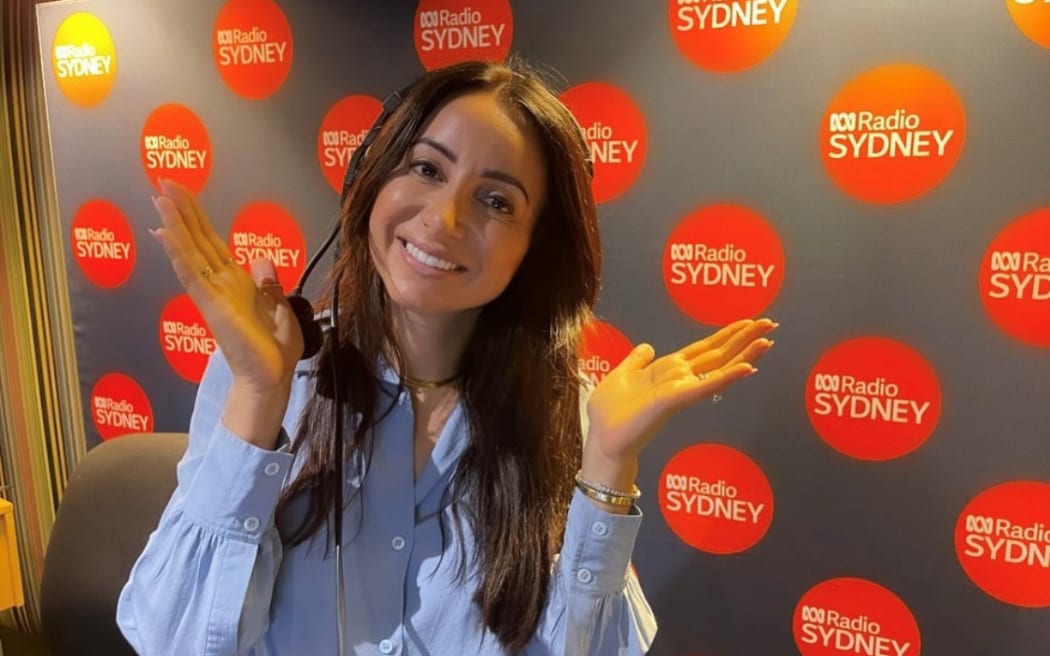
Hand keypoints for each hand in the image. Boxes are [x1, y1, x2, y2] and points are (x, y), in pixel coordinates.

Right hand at [150, 179, 303, 395]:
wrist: (270, 378)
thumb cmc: (275, 349)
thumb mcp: (280, 308)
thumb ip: (268, 284)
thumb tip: (261, 260)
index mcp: (236, 283)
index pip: (212, 243)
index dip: (198, 218)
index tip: (183, 193)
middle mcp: (219, 285)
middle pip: (196, 240)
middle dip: (181, 211)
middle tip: (162, 181)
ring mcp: (212, 294)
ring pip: (189, 252)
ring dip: (174, 224)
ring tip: (159, 197)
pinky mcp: (211, 306)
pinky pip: (191, 276)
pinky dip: (178, 254)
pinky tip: (166, 233)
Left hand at [581, 319, 776, 492]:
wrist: (602, 439)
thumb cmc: (609, 414)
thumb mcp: (620, 376)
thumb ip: (636, 361)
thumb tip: (647, 347)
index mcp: (667, 370)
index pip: (703, 348)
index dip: (725, 334)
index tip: (747, 322)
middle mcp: (679, 378)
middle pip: (718, 353)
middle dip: (744, 338)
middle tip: (770, 323)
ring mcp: (681, 389)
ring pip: (718, 366)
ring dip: (744, 352)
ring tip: (767, 340)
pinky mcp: (675, 399)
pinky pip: (706, 385)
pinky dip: (728, 377)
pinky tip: (747, 367)